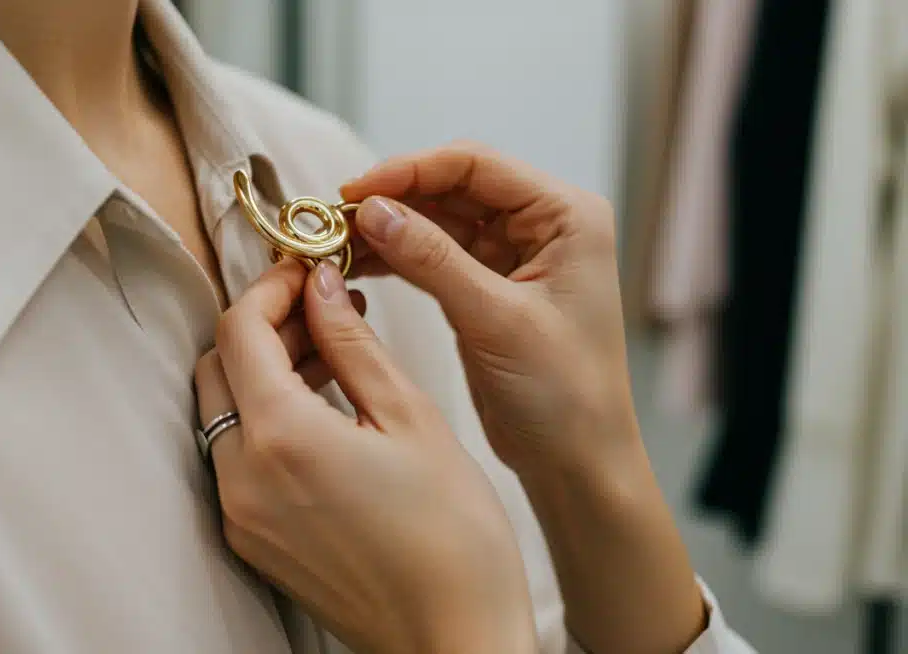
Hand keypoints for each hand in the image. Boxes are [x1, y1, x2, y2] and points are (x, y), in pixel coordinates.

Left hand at [194, 260, 536, 653]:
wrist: (453, 639)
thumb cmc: (453, 540)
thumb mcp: (411, 420)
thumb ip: (353, 346)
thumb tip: (321, 290)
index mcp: (282, 439)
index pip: (238, 331)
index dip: (269, 288)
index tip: (305, 273)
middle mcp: (243, 479)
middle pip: (218, 368)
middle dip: (262, 326)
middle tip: (320, 309)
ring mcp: (241, 515)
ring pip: (224, 412)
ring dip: (263, 371)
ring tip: (332, 352)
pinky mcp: (254, 539)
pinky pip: (238, 458)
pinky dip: (266, 419)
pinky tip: (321, 408)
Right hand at [341, 142, 705, 653]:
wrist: (578, 464)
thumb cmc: (563, 394)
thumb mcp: (494, 318)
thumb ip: (432, 258)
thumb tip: (373, 211)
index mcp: (565, 217)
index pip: (475, 165)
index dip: (410, 172)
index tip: (354, 193)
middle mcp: (544, 226)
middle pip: (453, 188)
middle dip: (393, 200)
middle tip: (334, 219)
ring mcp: (516, 257)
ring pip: (438, 222)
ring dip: (389, 229)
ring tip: (335, 243)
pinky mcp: (490, 288)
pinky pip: (435, 257)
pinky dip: (397, 258)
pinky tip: (357, 264)